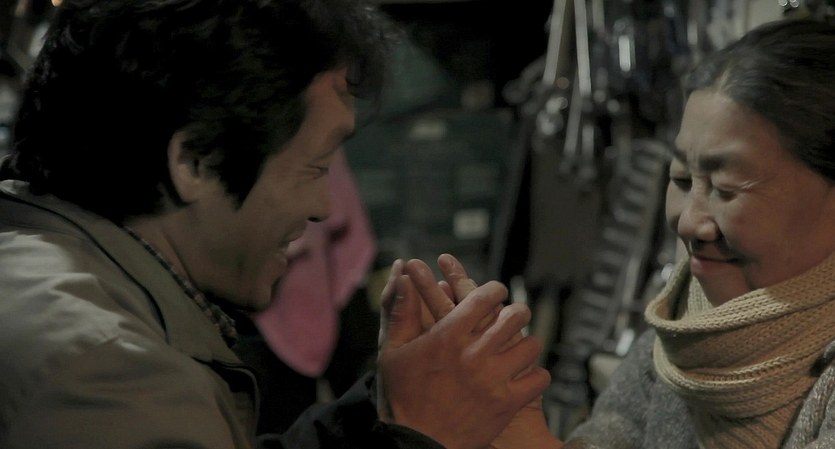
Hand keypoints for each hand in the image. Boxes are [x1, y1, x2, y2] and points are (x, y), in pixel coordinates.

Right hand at [377, 256, 550, 448]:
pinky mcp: (507, 404)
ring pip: (532, 345)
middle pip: (517, 315)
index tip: (497, 294)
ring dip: (527, 343)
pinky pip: (539, 379)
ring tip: (520, 347)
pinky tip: (525, 376)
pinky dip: (536, 376)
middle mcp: (474, 353)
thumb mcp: (393, 350)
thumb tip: (403, 275)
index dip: (496, 290)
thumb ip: (402, 310)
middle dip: (517, 313)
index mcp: (448, 335)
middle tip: (514, 317)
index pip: (486, 296)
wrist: (414, 444)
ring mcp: (493, 379)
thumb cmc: (401, 396)